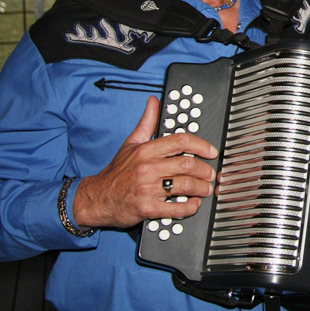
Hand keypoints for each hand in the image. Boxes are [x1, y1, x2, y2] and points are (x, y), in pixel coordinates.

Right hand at [72, 96, 218, 228]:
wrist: (96, 198)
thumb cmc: (117, 172)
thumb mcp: (131, 143)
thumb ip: (147, 122)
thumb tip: (154, 101)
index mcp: (146, 150)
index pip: (181, 141)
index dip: (202, 145)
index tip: (211, 152)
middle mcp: (147, 168)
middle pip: (187, 164)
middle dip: (205, 170)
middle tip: (211, 174)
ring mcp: (147, 189)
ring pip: (185, 185)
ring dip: (202, 188)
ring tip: (206, 188)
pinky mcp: (147, 209)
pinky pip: (176, 208)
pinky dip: (190, 207)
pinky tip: (194, 203)